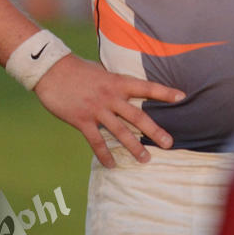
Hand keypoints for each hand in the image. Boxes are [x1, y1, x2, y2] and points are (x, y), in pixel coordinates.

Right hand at [34, 54, 185, 167]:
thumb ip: (114, 83)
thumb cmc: (77, 69)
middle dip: (155, 131)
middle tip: (169, 143)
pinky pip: (96, 142)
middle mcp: (111, 96)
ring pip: (120, 132)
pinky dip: (104, 155)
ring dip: (134, 147)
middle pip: (137, 116)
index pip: (146, 87)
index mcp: (117, 82)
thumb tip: (125, 89)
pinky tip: (112, 166)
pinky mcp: (82, 120)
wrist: (51, 70)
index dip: (164, 92)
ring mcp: (97, 109)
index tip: (182, 97)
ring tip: (146, 160)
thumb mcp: (101, 71)